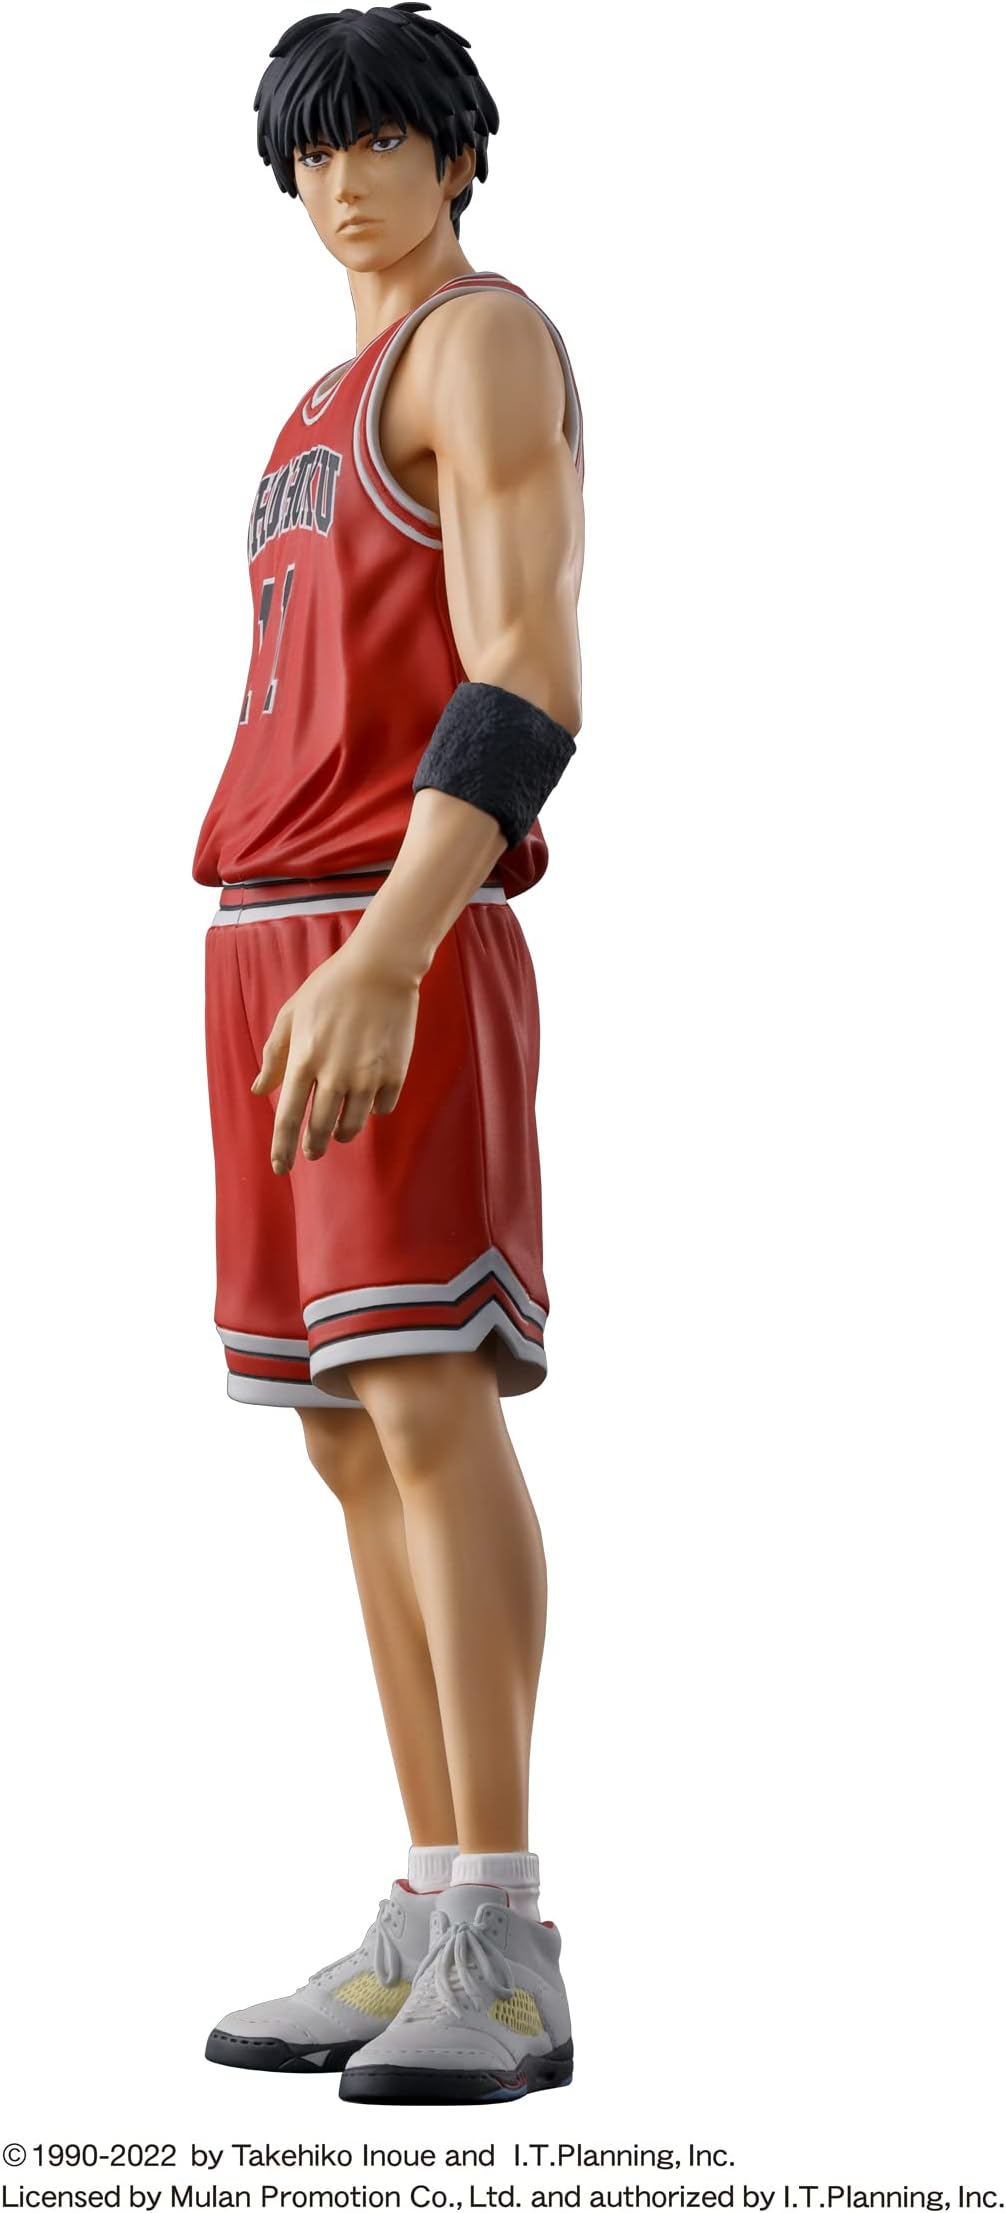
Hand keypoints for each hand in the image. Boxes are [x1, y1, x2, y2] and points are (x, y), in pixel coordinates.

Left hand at [251, 938, 420, 1172]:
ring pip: (352, 1126)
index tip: (281, 1168)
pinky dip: (373, 1109)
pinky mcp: (395, 1074)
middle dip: (313, 1146)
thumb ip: (274, 1056)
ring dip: (341, 1132)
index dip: (283, 1149)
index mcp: (304, 1061)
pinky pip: (382, 1108)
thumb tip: (261, 1090)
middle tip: (312, 1151)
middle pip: (320, 1130)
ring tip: (338, 1130)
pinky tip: (368, 1099)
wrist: (381, 968)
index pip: (288, 1119)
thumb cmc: (329, 987)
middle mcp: (335, 1075)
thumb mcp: (291, 1015)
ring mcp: (367, 1077)